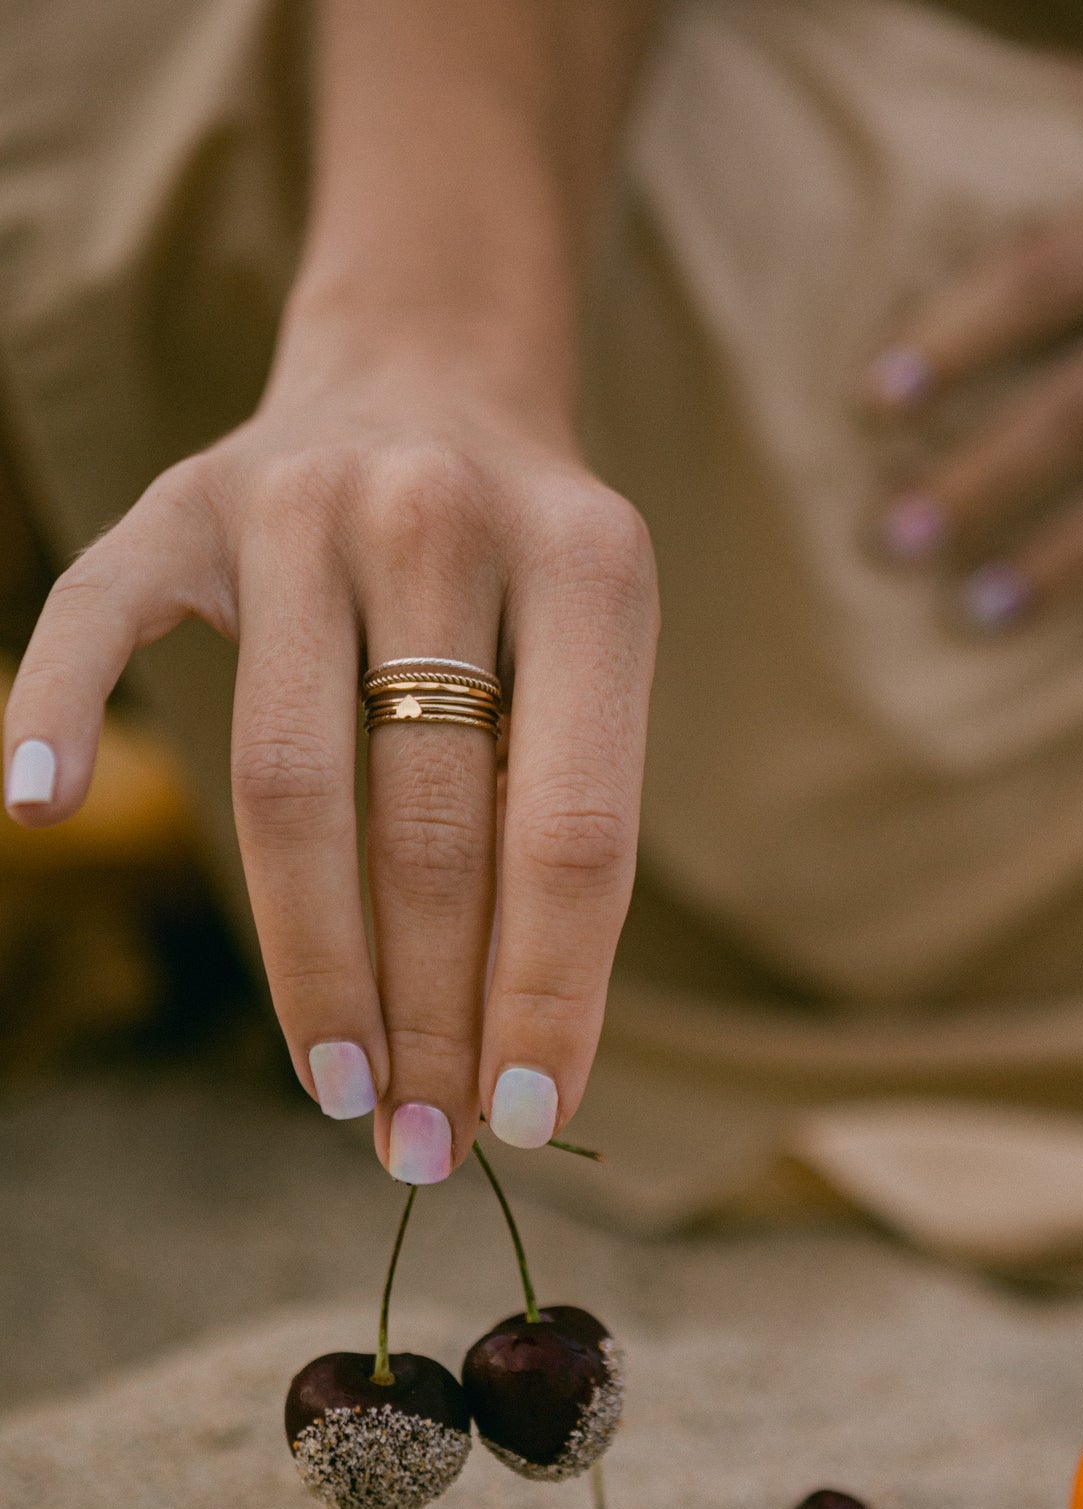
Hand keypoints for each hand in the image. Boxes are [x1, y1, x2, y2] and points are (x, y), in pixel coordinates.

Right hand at [1, 308, 656, 1175]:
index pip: (570, 830)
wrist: (436, 363)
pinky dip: (57, 711)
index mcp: (591, 568)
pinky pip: (96, 618)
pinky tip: (42, 812)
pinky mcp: (178, 501)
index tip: (525, 1117)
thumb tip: (517, 1067)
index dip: (548, 991)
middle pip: (424, 828)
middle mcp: (439, 519)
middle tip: (423, 1144)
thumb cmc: (529, 566)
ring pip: (287, 779)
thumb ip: (565, 820)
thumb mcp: (599, 657)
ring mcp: (295, 503)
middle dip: (430, 1013)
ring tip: (339, 1090)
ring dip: (312, 963)